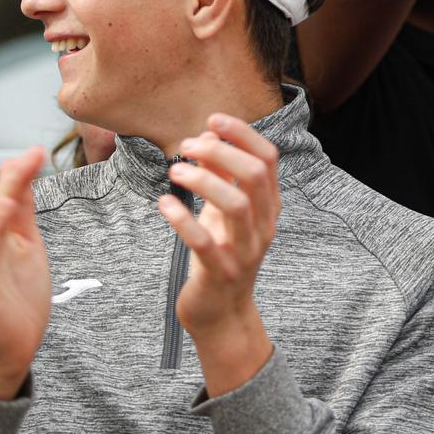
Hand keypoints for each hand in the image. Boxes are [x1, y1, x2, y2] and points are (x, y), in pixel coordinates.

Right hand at [0, 147, 50, 399]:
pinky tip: (0, 221)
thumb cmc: (19, 292)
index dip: (17, 173)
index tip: (37, 151)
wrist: (17, 342)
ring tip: (15, 183)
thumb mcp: (26, 242)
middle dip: (9, 182)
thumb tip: (24, 166)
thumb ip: (22, 209)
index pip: (2, 195)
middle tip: (32, 157)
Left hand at [160, 115, 279, 391]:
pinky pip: (205, 242)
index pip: (268, 159)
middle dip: (220, 152)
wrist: (220, 313)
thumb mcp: (223, 212)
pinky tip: (164, 204)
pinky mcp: (220, 273)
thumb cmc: (220, 253)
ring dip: (204, 180)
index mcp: (268, 207)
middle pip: (255, 175)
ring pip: (237, 205)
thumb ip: (221, 176)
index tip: (213, 119)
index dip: (243, 133)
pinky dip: (183, 219)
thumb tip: (209, 134)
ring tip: (175, 170)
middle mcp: (263, 226)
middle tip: (186, 146)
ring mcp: (245, 251)